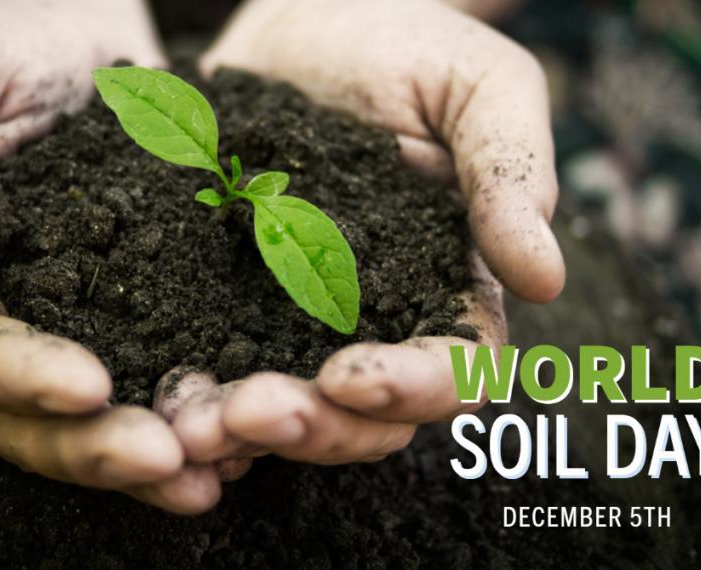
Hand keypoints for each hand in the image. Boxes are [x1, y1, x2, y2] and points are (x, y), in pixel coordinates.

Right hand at [0, 0, 219, 513]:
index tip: (87, 384)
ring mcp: (88, 321)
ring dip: (160, 453)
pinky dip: (209, 408)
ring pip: (106, 417)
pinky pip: (176, 372)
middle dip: (97, 446)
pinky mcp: (157, 309)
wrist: (86, 23)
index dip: (17, 376)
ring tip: (220, 470)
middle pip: (32, 417)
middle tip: (169, 458)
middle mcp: (15, 316)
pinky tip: (256, 432)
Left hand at [168, 0, 560, 472]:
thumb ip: (509, 174)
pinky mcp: (224, 301)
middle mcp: (373, 321)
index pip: (454, 369)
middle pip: (363, 417)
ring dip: (240, 431)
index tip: (352, 378)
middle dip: (312, 428)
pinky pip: (209, 363)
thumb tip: (546, 278)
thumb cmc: (409, 44)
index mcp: (448, 284)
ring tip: (191, 422)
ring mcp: (294, 318)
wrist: (310, 16)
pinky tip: (154, 400)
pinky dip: (186, 396)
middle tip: (248, 414)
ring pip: (283, 410)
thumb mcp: (478, 87)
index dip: (412, 389)